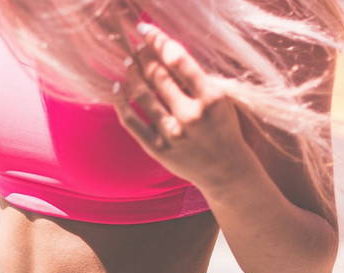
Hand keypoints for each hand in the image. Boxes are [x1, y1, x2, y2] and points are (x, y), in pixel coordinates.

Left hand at [110, 21, 255, 188]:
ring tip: (130, 63)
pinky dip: (121, 101)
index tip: (146, 30)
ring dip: (132, 73)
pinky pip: (130, 120)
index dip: (158, 41)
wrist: (226, 170)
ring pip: (141, 94)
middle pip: (158, 75)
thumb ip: (196, 77)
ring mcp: (172, 134)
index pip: (179, 60)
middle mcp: (191, 116)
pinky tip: (118, 88)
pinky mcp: (157, 149)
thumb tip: (163, 49)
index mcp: (211, 98)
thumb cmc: (222, 127)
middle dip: (143, 55)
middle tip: (138, 47)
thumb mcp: (220, 98)